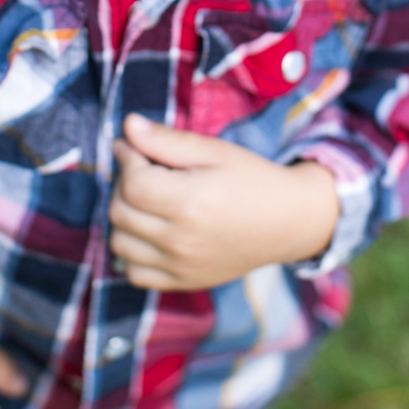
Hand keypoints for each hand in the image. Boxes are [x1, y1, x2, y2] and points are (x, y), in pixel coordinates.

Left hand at [109, 114, 339, 290]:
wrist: (288, 222)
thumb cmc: (252, 179)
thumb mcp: (214, 150)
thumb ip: (167, 140)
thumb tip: (128, 126)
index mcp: (191, 203)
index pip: (132, 183)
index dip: (126, 158)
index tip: (131, 145)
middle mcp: (182, 240)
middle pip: (121, 212)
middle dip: (122, 183)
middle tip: (140, 167)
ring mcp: (181, 267)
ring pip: (120, 243)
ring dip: (123, 217)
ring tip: (145, 198)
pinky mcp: (184, 282)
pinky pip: (135, 273)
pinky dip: (131, 252)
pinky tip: (147, 231)